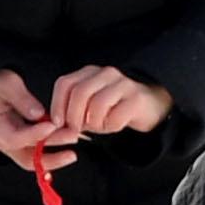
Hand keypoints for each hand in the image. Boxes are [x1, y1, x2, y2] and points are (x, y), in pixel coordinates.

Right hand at [0, 68, 76, 171]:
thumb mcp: (7, 83)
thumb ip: (23, 99)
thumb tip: (40, 114)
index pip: (15, 138)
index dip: (35, 134)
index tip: (53, 125)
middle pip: (26, 156)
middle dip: (52, 151)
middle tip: (72, 137)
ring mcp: (6, 145)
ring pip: (31, 160)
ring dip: (53, 157)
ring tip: (72, 152)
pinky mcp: (15, 144)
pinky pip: (33, 155)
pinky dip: (48, 153)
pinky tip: (64, 149)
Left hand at [47, 65, 170, 138]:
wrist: (150, 105)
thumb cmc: (114, 107)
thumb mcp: (89, 104)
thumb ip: (72, 109)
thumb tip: (54, 126)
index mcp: (89, 73)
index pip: (65, 84)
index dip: (57, 105)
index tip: (57, 123)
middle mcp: (105, 73)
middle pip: (79, 93)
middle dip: (74, 117)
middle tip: (77, 131)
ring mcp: (123, 84)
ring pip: (97, 105)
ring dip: (94, 124)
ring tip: (99, 127)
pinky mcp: (136, 98)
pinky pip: (115, 117)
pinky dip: (110, 127)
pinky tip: (114, 125)